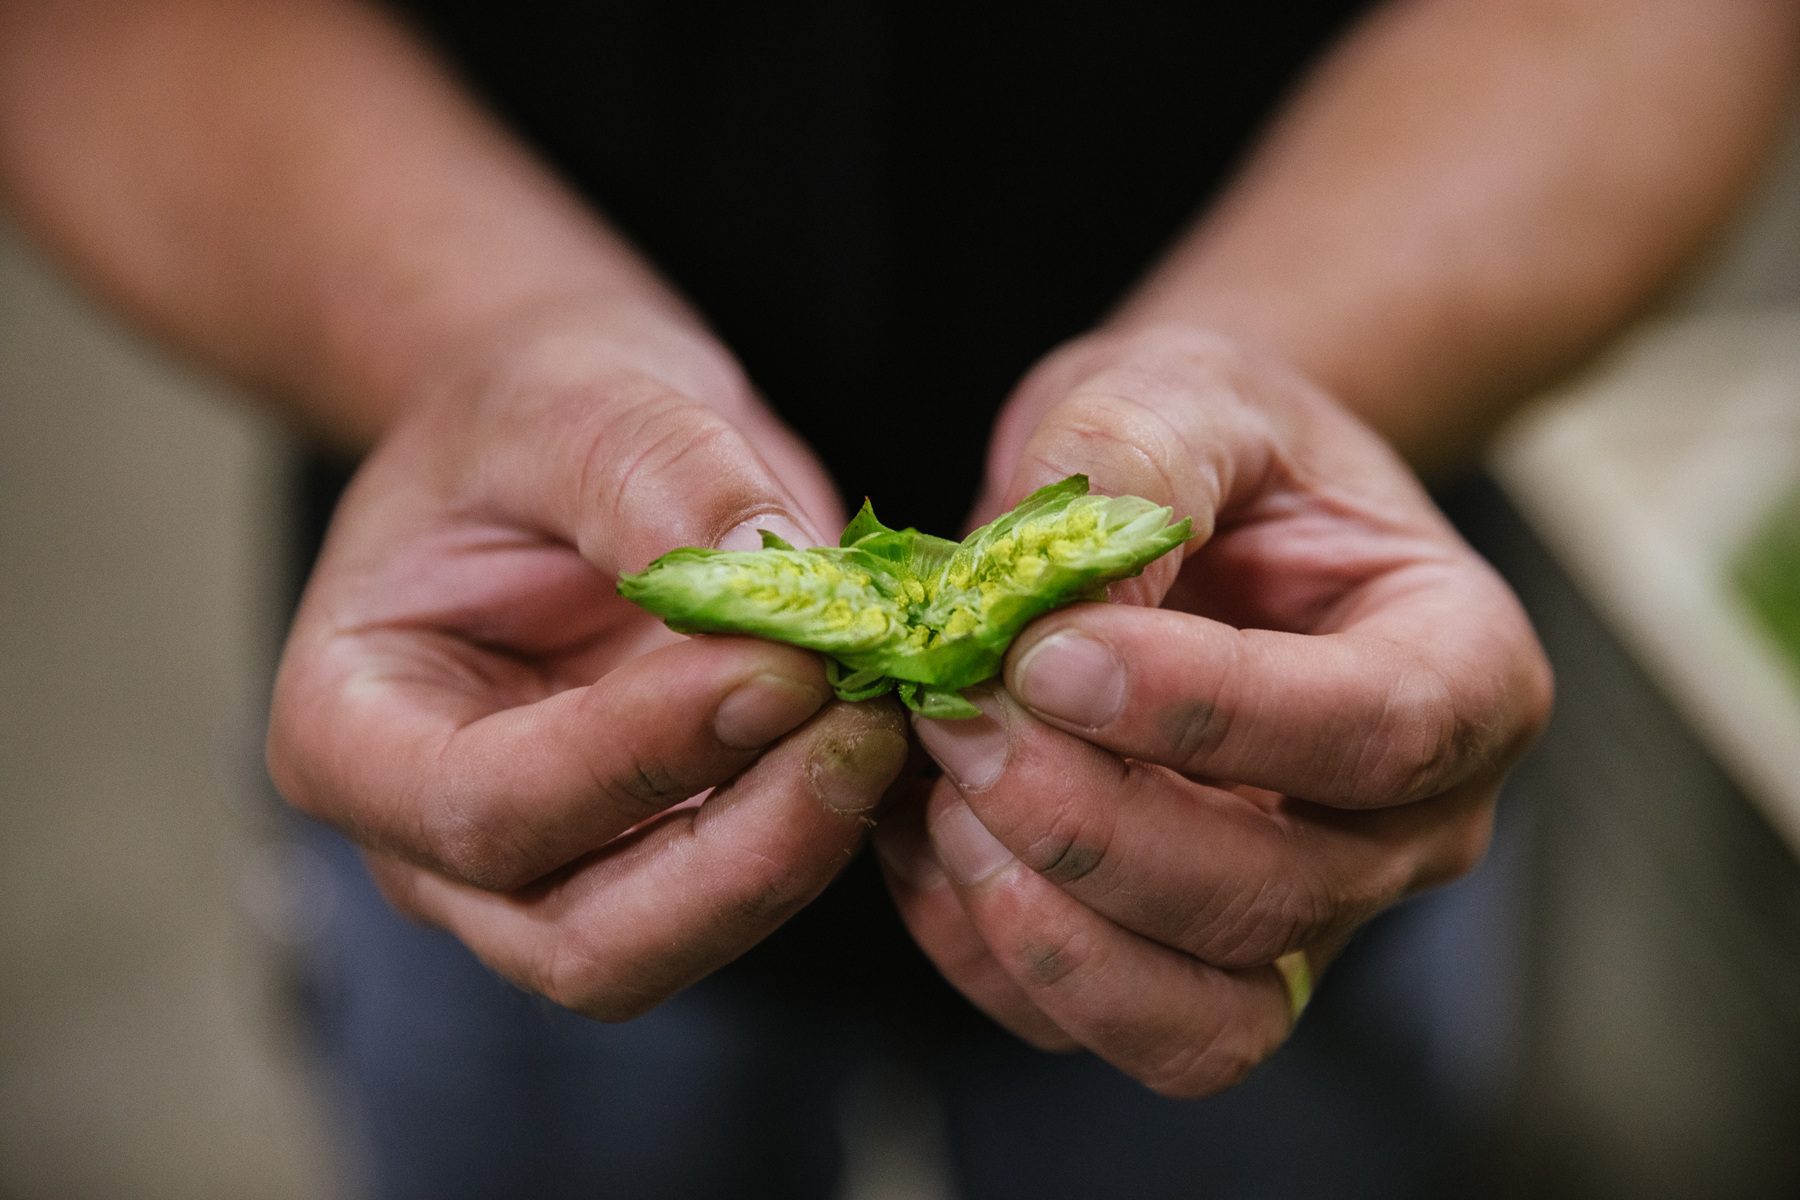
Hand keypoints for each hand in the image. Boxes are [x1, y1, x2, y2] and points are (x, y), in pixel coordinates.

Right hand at [268, 321, 907, 1018]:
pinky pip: (749, 892)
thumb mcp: (575, 402)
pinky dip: (829, 828)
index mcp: (353, 732)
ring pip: (680, 944)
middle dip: (741, 855)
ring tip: (887, 709)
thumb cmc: (530, 413)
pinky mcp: (663, 856)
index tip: (779, 664)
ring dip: (800, 847)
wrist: (568, 437)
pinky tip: (890, 729)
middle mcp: (436, 841)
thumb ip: (660, 484)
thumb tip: (780, 592)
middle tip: (862, 722)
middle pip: (584, 941)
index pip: (485, 808)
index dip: (639, 756)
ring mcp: (552, 868)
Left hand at [876, 326, 1551, 1094]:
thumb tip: (1055, 607)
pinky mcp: (1183, 967)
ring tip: (941, 791)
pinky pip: (1094, 1027)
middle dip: (1092, 824)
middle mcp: (1404, 827)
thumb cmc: (1214, 447)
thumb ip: (1135, 463)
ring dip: (1045, 923)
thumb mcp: (1186, 392)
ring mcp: (1297, 916)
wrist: (1184, 511)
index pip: (1374, 732)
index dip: (1205, 711)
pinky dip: (988, 954)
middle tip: (959, 716)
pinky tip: (924, 832)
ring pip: (1198, 1020)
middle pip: (1275, 897)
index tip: (1046, 657)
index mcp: (1462, 670)